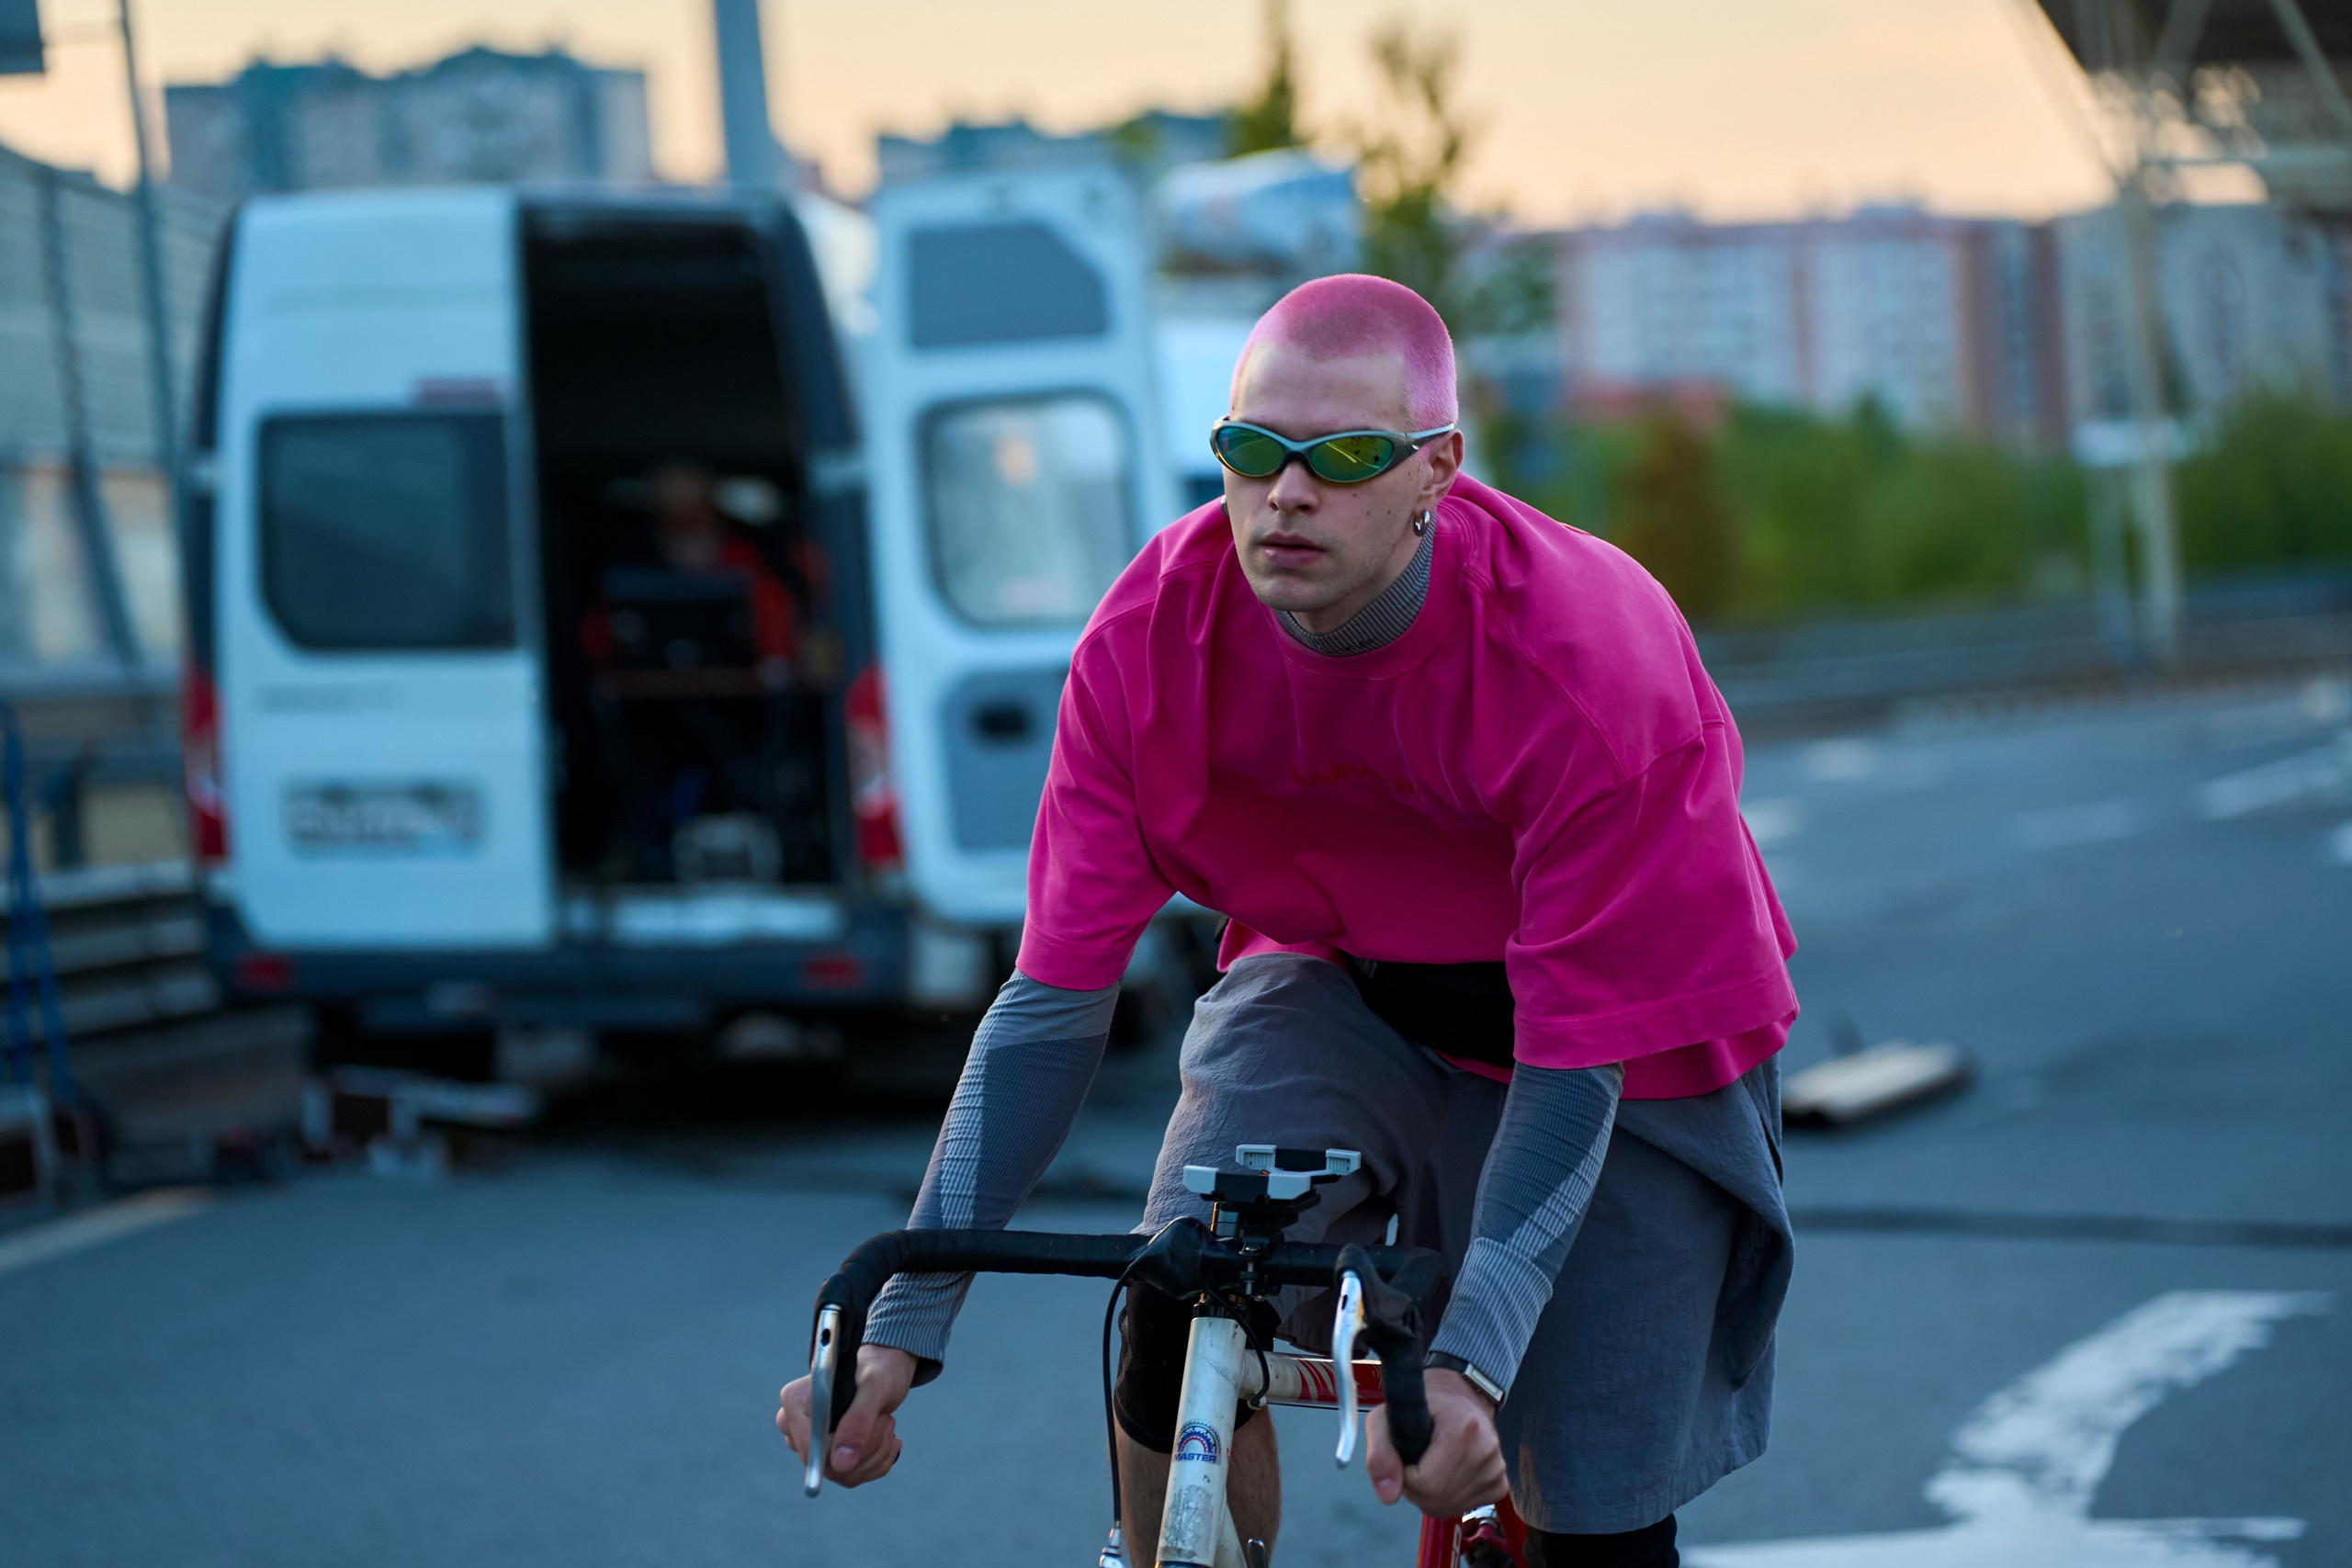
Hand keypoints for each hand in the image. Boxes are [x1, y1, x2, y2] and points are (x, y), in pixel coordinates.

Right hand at [778, 1345, 916, 1486]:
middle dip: (867, 1449)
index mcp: (795, 1401)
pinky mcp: (827, 1456)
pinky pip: (851, 1477)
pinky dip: (876, 1462)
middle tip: (887, 1422)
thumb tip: (840, 1465)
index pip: (809, 1449)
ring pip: (842, 1475)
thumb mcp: (875, 1388)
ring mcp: (810, 1443)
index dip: (842, 1453)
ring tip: (888, 1424)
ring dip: (876, 1455)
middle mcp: (795, 1425)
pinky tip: (886, 1439)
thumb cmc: (877, 1371)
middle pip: (826, 1466)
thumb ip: (858, 1422)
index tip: (876, 1434)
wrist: (884, 1371)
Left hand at [1364, 1369, 1507, 1518]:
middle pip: (1437, 1499)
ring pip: (1448, 1508)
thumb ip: (1380, 1454)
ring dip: (1429, 1495)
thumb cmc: (1423, 1404)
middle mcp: (1485, 1450)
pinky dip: (1447, 1499)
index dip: (1405, 1475)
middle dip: (1415, 1488)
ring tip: (1429, 1465)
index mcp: (1462, 1428)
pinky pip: (1463, 1509)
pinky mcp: (1500, 1484)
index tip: (1405, 1455)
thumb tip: (1388, 1496)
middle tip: (1414, 1461)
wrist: (1460, 1396)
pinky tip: (1445, 1474)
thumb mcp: (1387, 1416)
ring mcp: (1496, 1469)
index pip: (1426, 1483)